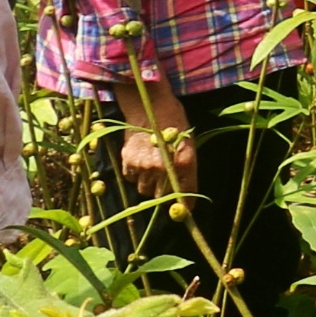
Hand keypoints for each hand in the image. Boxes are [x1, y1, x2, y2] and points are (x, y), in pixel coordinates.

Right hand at [113, 79, 196, 200]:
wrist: (150, 106)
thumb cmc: (174, 123)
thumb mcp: (188, 145)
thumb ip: (186, 170)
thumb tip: (184, 195)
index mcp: (184, 161)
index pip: (185, 194)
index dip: (185, 205)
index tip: (185, 210)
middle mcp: (162, 167)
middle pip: (162, 197)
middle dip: (165, 195)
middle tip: (166, 185)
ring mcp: (143, 165)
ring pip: (145, 190)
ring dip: (150, 185)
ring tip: (153, 170)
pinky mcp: (127, 161)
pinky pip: (132, 180)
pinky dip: (136, 176)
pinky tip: (141, 163)